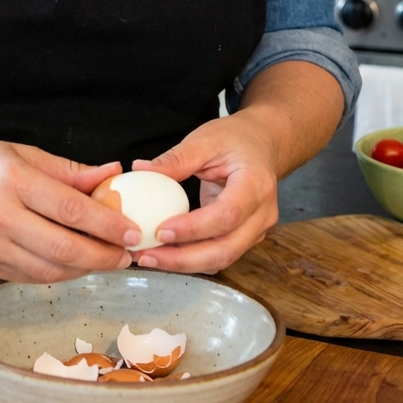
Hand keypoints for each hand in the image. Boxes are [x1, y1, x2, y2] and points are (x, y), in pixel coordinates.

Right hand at [0, 136, 139, 283]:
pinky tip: (73, 265)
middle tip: (127, 255)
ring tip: (106, 260)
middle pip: (63, 248)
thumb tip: (111, 174)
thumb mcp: (20, 151)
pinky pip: (28, 277)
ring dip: (84, 270)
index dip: (107, 224)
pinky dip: (57, 275)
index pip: (71, 209)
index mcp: (12, 180)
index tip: (132, 231)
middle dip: (103, 256)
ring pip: (48, 271)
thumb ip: (67, 170)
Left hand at [129, 113, 278, 272]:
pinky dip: (191, 259)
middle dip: (183, 259)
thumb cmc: (235, 139)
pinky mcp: (246, 238)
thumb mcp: (205, 140)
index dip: (194, 228)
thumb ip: (175, 159)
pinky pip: (218, 255)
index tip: (160, 231)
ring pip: (222, 258)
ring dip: (184, 263)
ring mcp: (257, 229)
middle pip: (226, 249)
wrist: (261, 144)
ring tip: (149, 257)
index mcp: (255, 184)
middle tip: (146, 255)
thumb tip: (140, 169)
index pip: (227, 215)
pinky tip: (165, 253)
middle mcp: (262, 213)